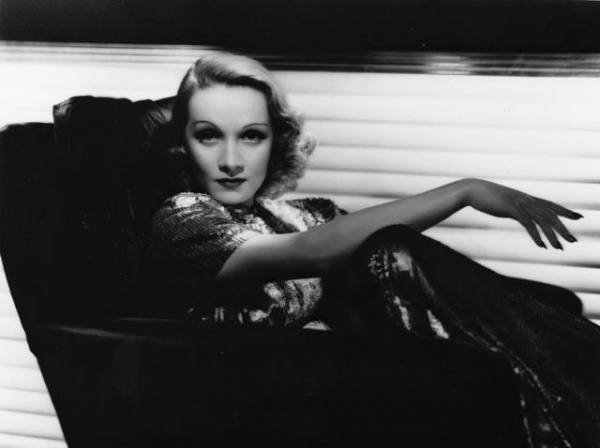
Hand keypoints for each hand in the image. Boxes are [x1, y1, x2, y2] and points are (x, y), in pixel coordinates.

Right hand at [463, 178, 582, 249]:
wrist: (472, 189)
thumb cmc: (484, 196)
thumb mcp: (502, 201)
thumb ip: (511, 206)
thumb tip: (515, 211)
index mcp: (525, 197)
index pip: (550, 205)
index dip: (565, 211)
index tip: (579, 217)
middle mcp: (526, 199)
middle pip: (550, 214)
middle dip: (563, 228)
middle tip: (573, 240)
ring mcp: (519, 203)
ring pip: (542, 220)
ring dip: (552, 235)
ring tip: (559, 247)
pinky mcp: (511, 208)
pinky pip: (528, 224)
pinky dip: (536, 235)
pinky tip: (541, 245)